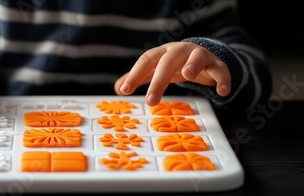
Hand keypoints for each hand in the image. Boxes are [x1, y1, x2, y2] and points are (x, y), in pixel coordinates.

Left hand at [114, 42, 230, 105]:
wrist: (201, 55)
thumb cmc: (173, 65)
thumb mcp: (155, 70)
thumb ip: (138, 78)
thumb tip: (117, 88)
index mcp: (162, 54)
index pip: (146, 61)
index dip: (135, 75)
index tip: (124, 90)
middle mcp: (180, 51)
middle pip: (168, 62)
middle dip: (159, 81)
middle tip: (150, 101)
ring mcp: (199, 56)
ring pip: (197, 56)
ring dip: (192, 64)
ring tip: (187, 75)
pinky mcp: (217, 64)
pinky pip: (221, 70)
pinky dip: (222, 79)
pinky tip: (222, 92)